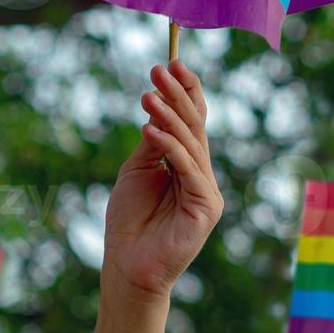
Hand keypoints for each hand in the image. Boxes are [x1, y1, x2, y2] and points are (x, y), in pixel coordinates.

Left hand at [102, 61, 221, 302]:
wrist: (127, 268)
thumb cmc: (129, 223)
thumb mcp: (136, 172)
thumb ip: (151, 143)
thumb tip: (157, 107)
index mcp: (188, 165)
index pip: (193, 121)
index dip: (186, 91)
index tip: (171, 63)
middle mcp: (202, 175)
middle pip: (195, 126)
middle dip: (178, 95)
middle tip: (160, 68)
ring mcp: (206, 191)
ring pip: (192, 143)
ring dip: (170, 115)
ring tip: (149, 93)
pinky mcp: (205, 208)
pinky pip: (188, 170)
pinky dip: (170, 147)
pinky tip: (150, 129)